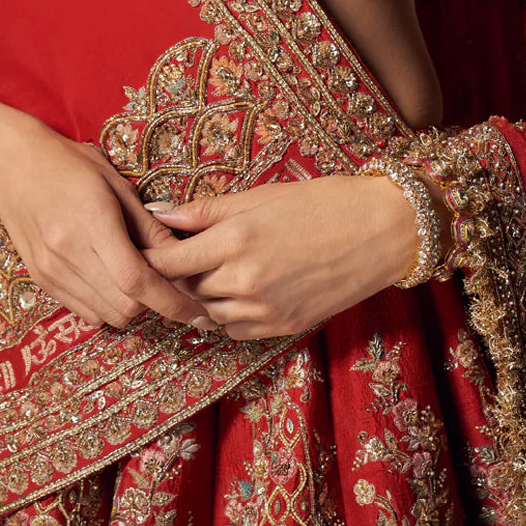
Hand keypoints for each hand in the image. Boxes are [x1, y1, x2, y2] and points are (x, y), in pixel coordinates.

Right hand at [0, 102, 208, 332]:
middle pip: (125, 306)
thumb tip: (183, 256)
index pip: (137, 281)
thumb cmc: (69, 164)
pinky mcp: (42, 281)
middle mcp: (68, 254)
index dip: (172, 302)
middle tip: (165, 280)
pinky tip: (109, 278)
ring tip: (135, 276)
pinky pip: (85, 312)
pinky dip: (106, 305)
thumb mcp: (116, 183)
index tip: (197, 312)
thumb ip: (149, 226)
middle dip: (153, 302)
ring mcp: (52, 272)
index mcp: (92, 224)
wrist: (12, 165)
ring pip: (105, 316)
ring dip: (130, 306)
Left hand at [141, 174, 419, 340]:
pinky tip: (240, 289)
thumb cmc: (322, 203)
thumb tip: (159, 214)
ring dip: (202, 294)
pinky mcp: (282, 328)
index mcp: (235, 239)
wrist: (380, 233)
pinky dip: (228, 313)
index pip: (168, 262)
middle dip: (178, 274)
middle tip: (183, 254)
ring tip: (215, 269)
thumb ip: (206, 210)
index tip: (145, 249)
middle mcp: (244, 280)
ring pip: (207, 312)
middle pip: (185, 288)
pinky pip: (234, 329)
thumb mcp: (260, 195)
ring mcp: (263, 309)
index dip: (152, 257)